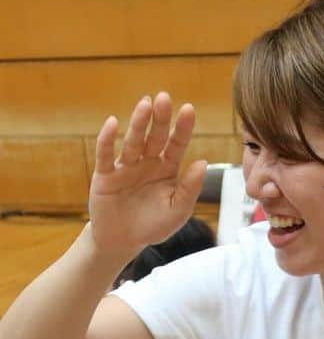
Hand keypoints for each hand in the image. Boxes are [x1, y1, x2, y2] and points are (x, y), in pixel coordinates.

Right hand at [88, 92, 205, 257]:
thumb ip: (190, 187)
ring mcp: (126, 167)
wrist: (124, 241)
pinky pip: (106, 155)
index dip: (182, 127)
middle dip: (160, 118)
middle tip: (164, 97)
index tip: (188, 108)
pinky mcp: (106, 175)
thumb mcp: (178, 209)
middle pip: (155, 137)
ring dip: (138, 123)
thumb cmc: (155, 225)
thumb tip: (204, 163)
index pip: (177, 144)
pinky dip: (108, 139)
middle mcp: (147, 163)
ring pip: (133, 141)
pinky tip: (112, 123)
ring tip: (145, 103)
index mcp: (168, 169)